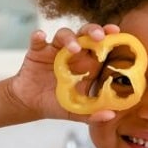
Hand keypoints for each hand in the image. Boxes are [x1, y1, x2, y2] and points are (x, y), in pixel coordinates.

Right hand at [7, 23, 121, 122]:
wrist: (30, 104)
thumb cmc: (57, 104)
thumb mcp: (77, 111)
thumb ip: (93, 114)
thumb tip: (111, 116)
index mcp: (88, 64)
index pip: (102, 47)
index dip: (110, 38)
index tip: (117, 33)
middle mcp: (74, 53)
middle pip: (86, 34)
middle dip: (93, 30)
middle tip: (99, 36)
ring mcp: (55, 50)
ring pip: (64, 35)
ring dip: (69, 38)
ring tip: (73, 48)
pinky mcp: (37, 52)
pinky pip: (37, 41)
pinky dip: (38, 37)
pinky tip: (40, 36)